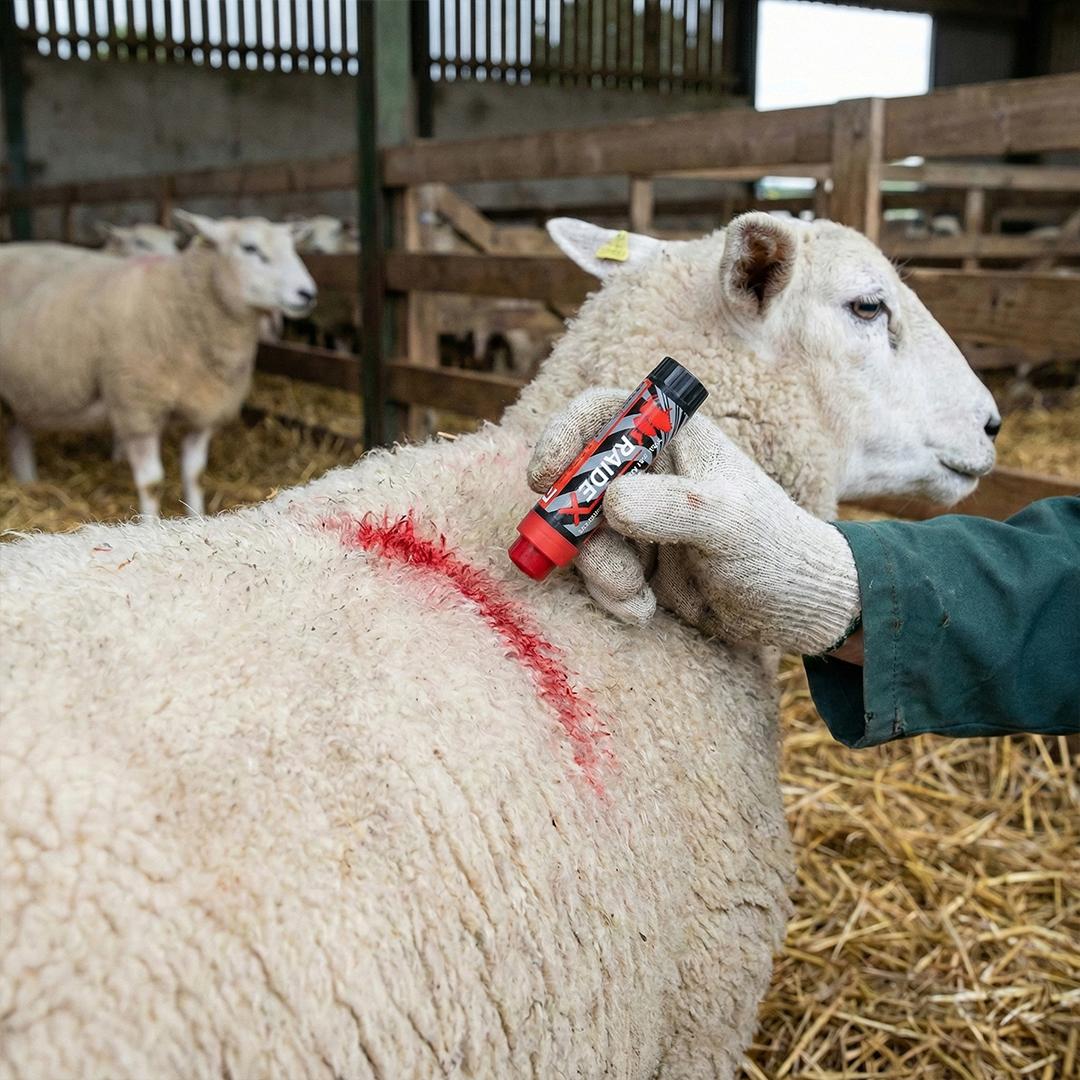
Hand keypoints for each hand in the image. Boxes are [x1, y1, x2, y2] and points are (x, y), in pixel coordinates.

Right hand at [528, 389, 860, 654]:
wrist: (796, 610)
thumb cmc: (776, 549)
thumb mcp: (728, 521)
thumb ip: (673, 506)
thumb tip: (611, 503)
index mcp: (671, 436)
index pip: (601, 413)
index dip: (564, 436)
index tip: (544, 478)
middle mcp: (648, 472)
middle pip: (578, 482)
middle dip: (574, 526)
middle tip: (576, 556)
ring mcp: (639, 519)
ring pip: (584, 536)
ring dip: (600, 570)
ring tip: (635, 594)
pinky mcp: (637, 561)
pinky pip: (598, 573)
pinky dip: (613, 595)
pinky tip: (645, 610)